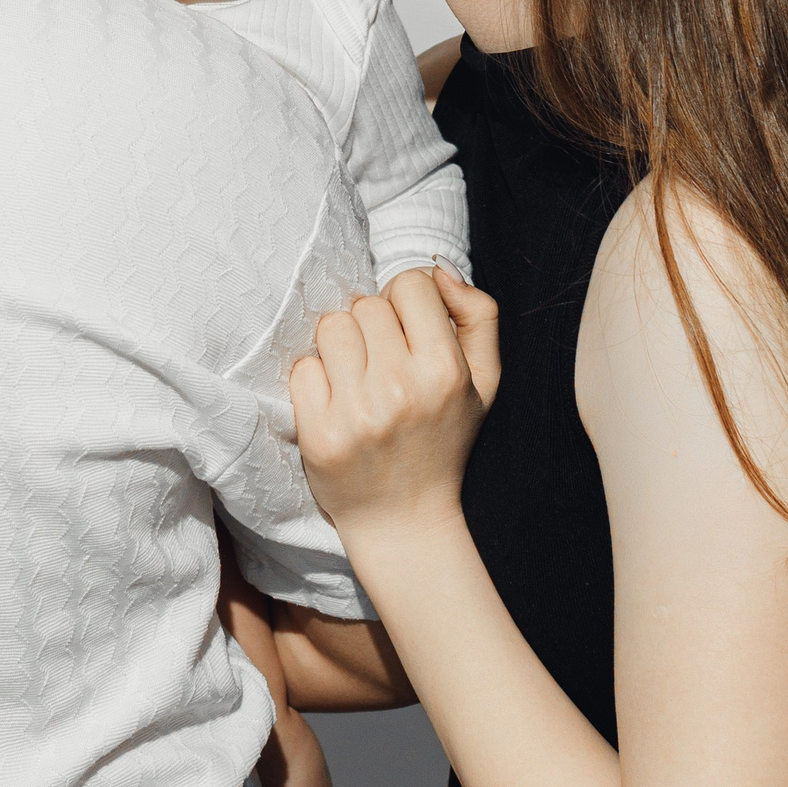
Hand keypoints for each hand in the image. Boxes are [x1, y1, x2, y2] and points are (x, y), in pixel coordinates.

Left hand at [291, 265, 499, 539]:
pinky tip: (336, 403)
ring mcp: (357, 412)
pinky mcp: (319, 433)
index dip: (406, 301)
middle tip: (382, 363)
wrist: (404, 518)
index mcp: (446, 371)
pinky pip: (303, 367)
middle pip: (366, 304)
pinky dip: (315, 380)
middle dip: (372, 326)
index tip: (406, 330)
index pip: (410, 284)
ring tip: (357, 379)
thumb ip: (477, 314)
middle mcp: (401, 389)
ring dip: (340, 347)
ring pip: (331, 328)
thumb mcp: (484, 380)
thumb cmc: (443, 440)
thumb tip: (435, 268)